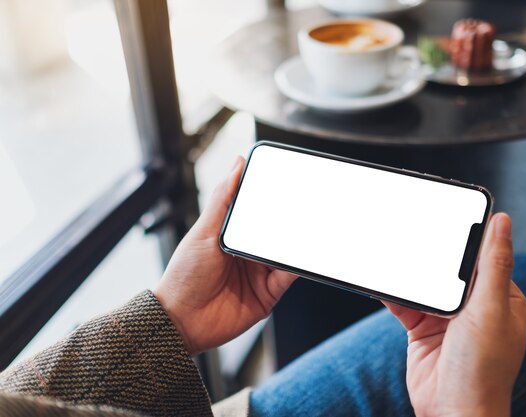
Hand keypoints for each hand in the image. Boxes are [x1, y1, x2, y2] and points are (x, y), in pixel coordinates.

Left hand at [153, 157, 296, 354]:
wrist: (181, 321)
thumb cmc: (184, 276)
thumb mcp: (203, 231)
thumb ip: (223, 199)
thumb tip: (236, 165)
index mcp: (232, 235)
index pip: (259, 213)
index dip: (273, 201)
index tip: (289, 185)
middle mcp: (248, 253)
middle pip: (276, 233)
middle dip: (291, 221)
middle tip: (306, 206)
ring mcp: (260, 273)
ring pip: (286, 253)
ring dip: (297, 243)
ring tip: (310, 228)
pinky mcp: (269, 294)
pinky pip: (289, 276)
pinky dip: (298, 266)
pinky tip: (301, 256)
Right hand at [384, 213, 525, 416]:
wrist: (451, 412)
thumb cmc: (482, 370)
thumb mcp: (490, 309)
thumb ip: (493, 264)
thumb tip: (503, 222)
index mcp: (501, 298)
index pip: (484, 256)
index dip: (468, 236)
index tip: (450, 214)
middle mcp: (475, 306)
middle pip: (450, 267)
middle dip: (432, 253)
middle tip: (414, 232)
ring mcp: (447, 318)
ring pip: (425, 283)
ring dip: (411, 274)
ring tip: (395, 254)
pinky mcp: (422, 329)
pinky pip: (406, 303)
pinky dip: (395, 293)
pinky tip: (384, 282)